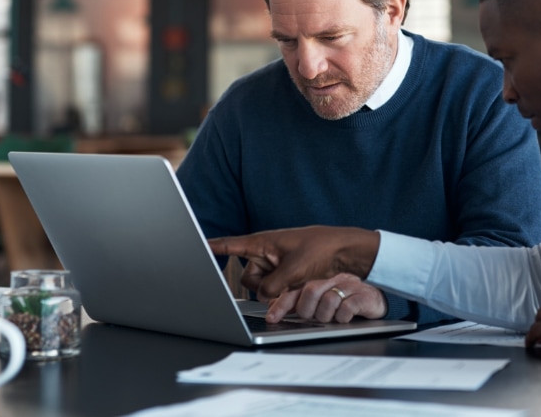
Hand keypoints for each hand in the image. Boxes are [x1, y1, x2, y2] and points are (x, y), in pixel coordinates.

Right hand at [208, 226, 379, 297]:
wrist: (347, 251)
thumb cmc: (322, 248)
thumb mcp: (294, 269)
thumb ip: (272, 285)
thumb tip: (263, 297)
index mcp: (263, 242)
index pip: (230, 245)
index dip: (212, 248)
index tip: (194, 247)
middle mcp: (266, 254)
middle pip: (248, 277)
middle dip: (261, 285)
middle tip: (282, 280)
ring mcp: (276, 266)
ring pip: (263, 288)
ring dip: (275, 291)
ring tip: (297, 281)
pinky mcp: (286, 276)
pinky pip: (275, 291)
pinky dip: (284, 294)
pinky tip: (300, 288)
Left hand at [264, 273, 386, 322]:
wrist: (375, 300)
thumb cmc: (346, 302)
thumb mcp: (321, 303)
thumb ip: (299, 304)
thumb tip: (274, 310)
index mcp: (319, 282)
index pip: (295, 291)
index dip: (281, 305)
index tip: (272, 317)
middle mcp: (332, 281)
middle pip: (310, 291)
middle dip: (307, 310)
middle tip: (313, 318)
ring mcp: (348, 287)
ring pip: (328, 300)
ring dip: (326, 315)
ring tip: (331, 319)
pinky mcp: (362, 296)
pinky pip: (347, 307)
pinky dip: (342, 317)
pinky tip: (344, 318)